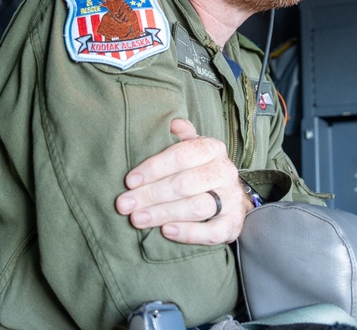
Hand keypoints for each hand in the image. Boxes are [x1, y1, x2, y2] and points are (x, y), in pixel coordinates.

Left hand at [115, 118, 251, 244]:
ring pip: (197, 207)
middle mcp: (224, 171)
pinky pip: (213, 231)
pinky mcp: (233, 224)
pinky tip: (166, 231)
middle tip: (124, 205)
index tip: (130, 181)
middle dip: (151, 194)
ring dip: (163, 213)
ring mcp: (231, 199)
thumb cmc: (200, 170)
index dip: (154, 167)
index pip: (182, 155)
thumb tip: (171, 123)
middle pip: (185, 183)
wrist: (231, 197)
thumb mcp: (191, 148)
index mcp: (213, 148)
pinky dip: (189, 233)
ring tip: (137, 219)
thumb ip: (181, 137)